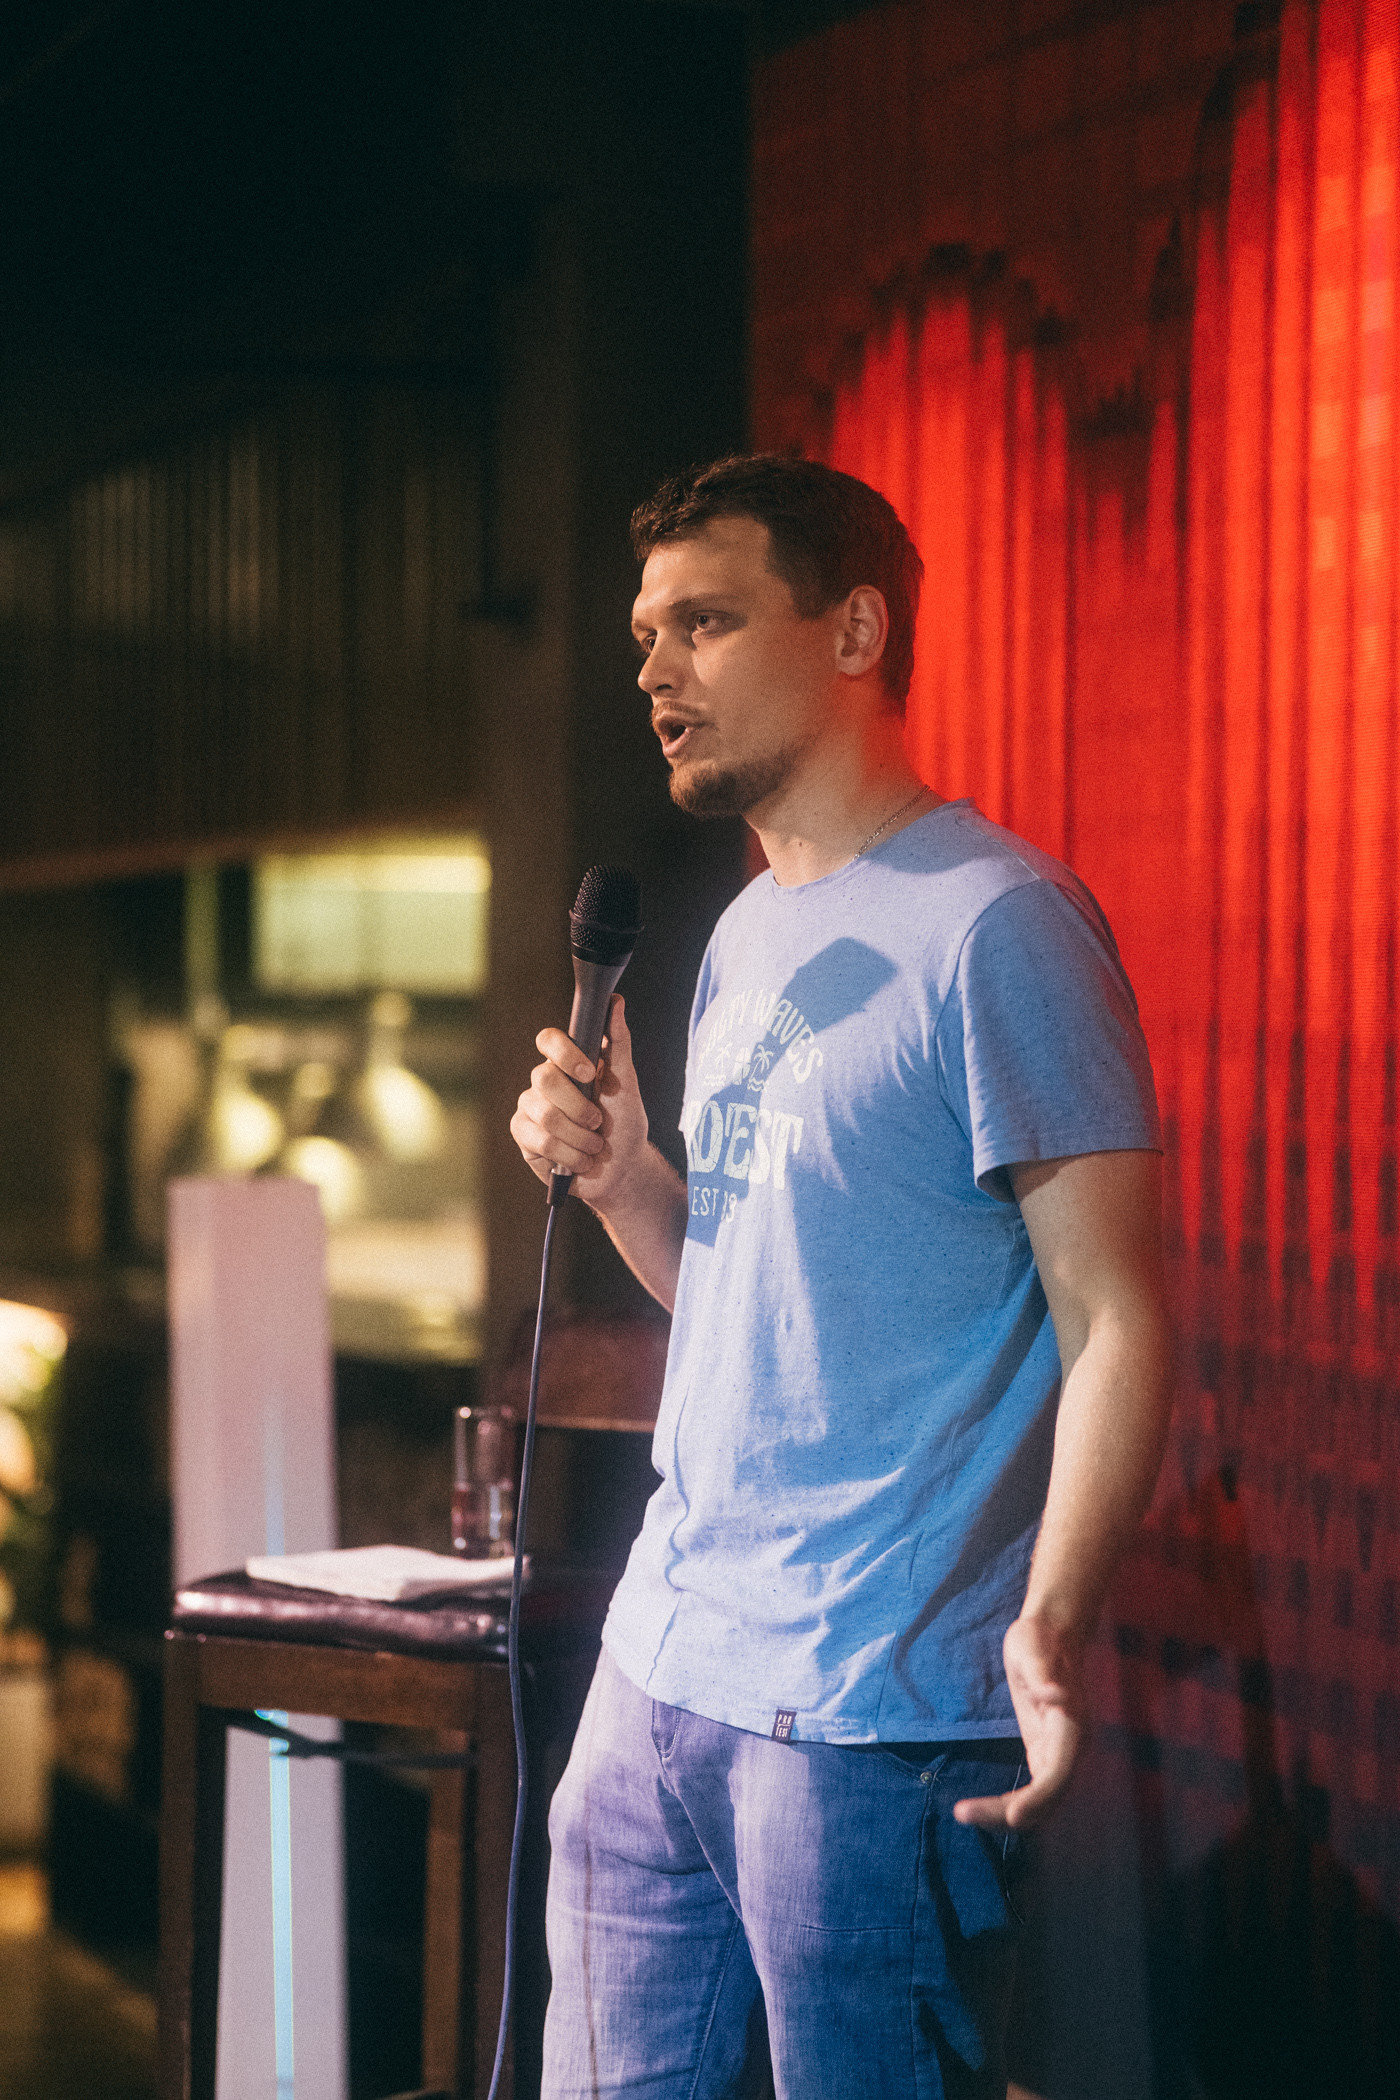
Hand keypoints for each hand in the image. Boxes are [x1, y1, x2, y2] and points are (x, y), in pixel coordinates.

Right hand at [509, 994, 649, 1211]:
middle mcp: (544, 1081)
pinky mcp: (523, 1135)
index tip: (589, 1073)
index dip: (565, 1053)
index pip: (548, 1040)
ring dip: (581, 1138)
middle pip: (544, 1078)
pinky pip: (541, 1141)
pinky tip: (579, 1160)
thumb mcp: (626, 1083)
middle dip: (580, 1107)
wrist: (621, 1170)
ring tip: (594, 1146)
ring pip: (547, 1116)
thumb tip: (617, 1002)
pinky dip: (570, 1155)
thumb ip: (618, 1043)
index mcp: (567, 1063)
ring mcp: (530, 1108)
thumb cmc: (624, 1123)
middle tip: (598, 1123)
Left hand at [952, 1613, 1086, 1830]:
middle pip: (1046, 1799)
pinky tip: (981, 1807)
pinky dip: (1008, 1804)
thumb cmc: (1040, 1638)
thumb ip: (1043, 1673)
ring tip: (966, 1813)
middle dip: (1008, 1814)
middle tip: (963, 1813)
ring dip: (1005, 1815)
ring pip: (1039, 1802)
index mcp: (1071, 1728)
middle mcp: (1070, 1749)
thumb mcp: (1034, 1648)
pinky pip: (1031, 1792)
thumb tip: (1056, 1695)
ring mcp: (1059, 1754)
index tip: (1012, 1816)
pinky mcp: (1044, 1753)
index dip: (1038, 1800)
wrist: (1052, 1633)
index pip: (1058, 1776)